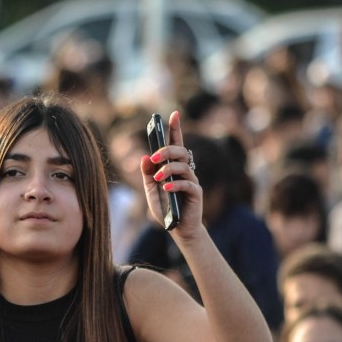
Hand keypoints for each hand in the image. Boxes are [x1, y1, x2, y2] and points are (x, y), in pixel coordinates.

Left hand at [140, 111, 204, 240]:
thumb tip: (145, 156)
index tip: (173, 113)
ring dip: (168, 169)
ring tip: (157, 178)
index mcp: (174, 167)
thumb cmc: (165, 208)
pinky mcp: (196, 193)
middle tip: (154, 156)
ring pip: (184, 166)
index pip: (176, 143)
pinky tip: (166, 188)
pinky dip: (176, 184)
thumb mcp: (151, 190)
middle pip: (180, 151)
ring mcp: (192, 180)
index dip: (175, 128)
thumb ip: (147, 174)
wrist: (176, 229)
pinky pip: (188, 184)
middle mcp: (185, 170)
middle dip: (167, 150)